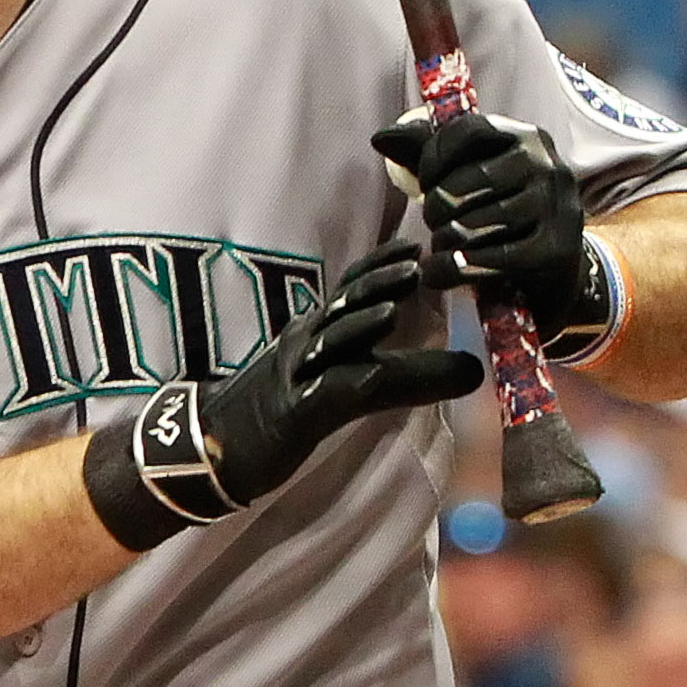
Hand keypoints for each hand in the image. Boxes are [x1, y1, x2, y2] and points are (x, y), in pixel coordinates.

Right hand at [204, 240, 485, 502]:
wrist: (213, 442)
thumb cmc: (286, 409)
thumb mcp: (349, 386)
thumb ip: (404, 375)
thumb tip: (472, 368)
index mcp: (318, 331)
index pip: (351, 289)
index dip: (381, 265)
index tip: (415, 244)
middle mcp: (306, 344)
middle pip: (343, 306)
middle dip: (378, 282)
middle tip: (416, 265)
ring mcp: (296, 376)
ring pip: (331, 344)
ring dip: (361, 325)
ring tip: (394, 312)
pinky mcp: (291, 414)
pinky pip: (322, 393)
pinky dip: (346, 381)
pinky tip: (370, 374)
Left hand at [373, 109, 586, 336]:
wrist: (555, 266)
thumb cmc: (502, 212)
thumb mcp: (470, 177)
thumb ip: (427, 155)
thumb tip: (381, 139)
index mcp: (526, 137)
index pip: (469, 130)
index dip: (434, 155)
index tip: (424, 182)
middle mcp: (547, 166)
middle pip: (469, 179)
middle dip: (436, 205)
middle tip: (433, 221)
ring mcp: (555, 208)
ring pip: (477, 222)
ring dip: (444, 239)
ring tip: (440, 246)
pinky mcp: (554, 250)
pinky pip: (492, 258)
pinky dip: (456, 268)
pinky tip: (439, 272)